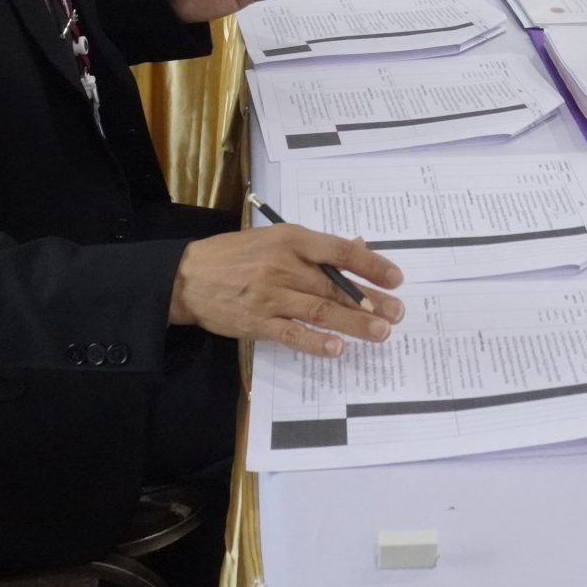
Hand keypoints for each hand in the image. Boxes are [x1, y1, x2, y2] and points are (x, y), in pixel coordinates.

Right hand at [171, 224, 404, 356]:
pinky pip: (292, 334)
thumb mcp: (277, 239)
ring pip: (320, 310)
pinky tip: (337, 348)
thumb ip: (317, 247)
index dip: (372, 264)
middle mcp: (284, 266)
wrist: (188, 276)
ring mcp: (271, 296)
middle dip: (371, 300)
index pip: (340, 251)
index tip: (396, 278)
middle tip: (397, 313)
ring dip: (354, 322)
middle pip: (336, 285)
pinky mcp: (257, 323)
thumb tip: (358, 248)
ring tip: (381, 332)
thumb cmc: (237, 255)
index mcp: (292, 240)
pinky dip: (315, 342)